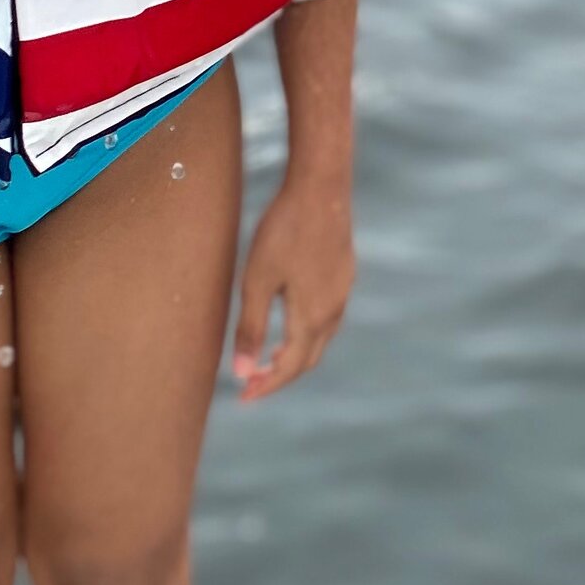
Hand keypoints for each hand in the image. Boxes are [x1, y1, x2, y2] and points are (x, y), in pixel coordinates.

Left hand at [234, 173, 353, 399]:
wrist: (321, 188)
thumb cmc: (283, 232)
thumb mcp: (256, 280)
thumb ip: (250, 328)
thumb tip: (240, 372)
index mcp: (311, 317)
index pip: (289, 368)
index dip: (265, 386)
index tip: (242, 397)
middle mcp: (333, 310)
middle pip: (309, 359)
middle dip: (280, 375)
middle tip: (251, 380)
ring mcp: (343, 291)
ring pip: (321, 338)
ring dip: (295, 354)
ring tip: (268, 356)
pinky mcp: (344, 274)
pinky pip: (328, 317)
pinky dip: (307, 332)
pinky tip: (291, 318)